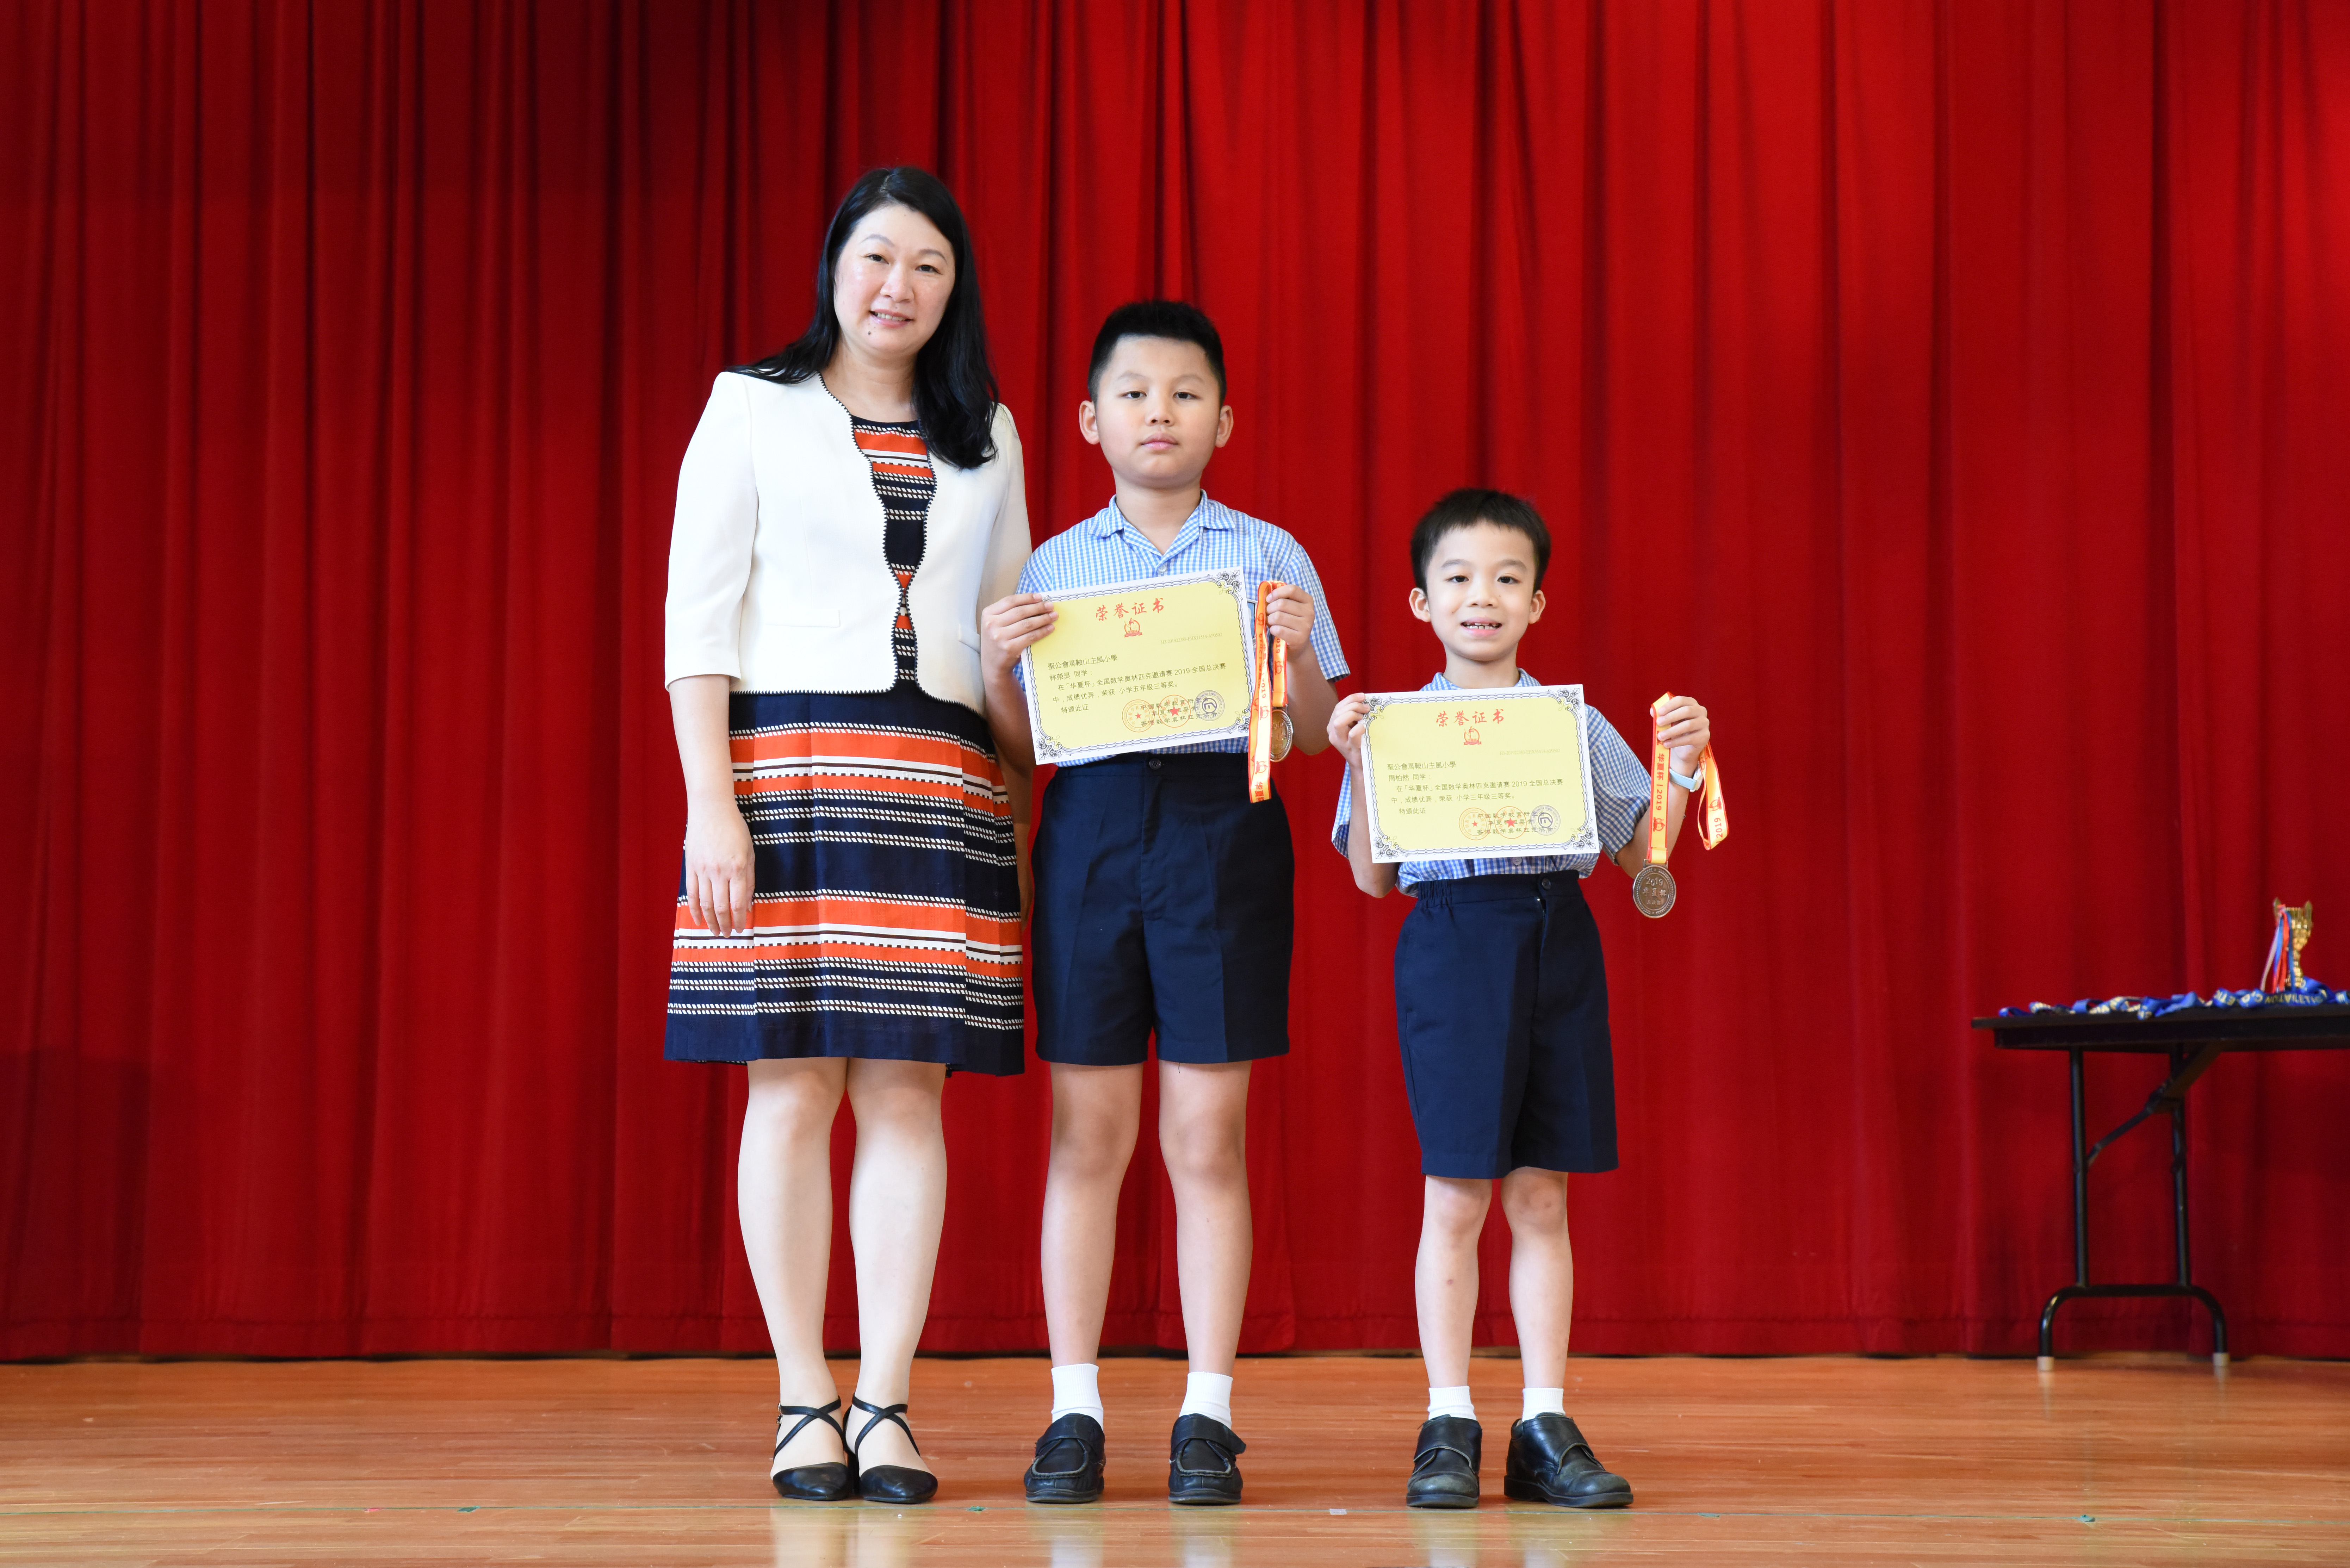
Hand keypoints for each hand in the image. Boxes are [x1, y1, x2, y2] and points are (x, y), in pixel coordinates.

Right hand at [683, 799, 754, 935]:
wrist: (711, 809)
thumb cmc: (735, 829)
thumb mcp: (750, 853)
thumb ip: (749, 880)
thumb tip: (748, 905)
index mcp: (738, 868)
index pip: (738, 902)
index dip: (740, 919)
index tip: (741, 929)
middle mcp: (719, 871)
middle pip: (720, 906)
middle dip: (725, 924)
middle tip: (728, 934)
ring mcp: (702, 869)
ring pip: (705, 903)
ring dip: (711, 921)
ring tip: (716, 931)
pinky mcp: (690, 866)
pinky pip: (691, 893)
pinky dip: (694, 909)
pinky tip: (698, 920)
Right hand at [981, 592, 1057, 676]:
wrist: (992, 665)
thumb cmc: (998, 640)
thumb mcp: (996, 623)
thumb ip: (1009, 612)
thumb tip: (1035, 601)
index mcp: (988, 614)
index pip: (1010, 601)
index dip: (1027, 598)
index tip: (1040, 597)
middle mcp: (991, 624)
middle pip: (1020, 611)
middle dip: (1038, 607)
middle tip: (1051, 606)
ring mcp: (1000, 637)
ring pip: (1027, 624)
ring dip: (1043, 619)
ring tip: (1053, 616)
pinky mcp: (1010, 648)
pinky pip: (1031, 637)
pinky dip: (1042, 631)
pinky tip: (1050, 628)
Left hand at [1263, 582, 1316, 656]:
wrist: (1298, 646)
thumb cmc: (1290, 623)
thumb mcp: (1289, 608)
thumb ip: (1281, 598)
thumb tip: (1266, 595)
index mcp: (1307, 600)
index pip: (1292, 589)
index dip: (1277, 593)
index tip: (1269, 599)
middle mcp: (1310, 612)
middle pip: (1281, 604)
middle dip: (1270, 609)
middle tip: (1269, 615)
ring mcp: (1306, 626)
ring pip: (1278, 616)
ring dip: (1270, 620)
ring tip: (1272, 623)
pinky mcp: (1299, 638)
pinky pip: (1278, 629)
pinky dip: (1272, 630)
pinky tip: (1275, 631)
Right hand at [1327, 692, 1371, 765]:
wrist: (1361, 764)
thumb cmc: (1359, 744)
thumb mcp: (1353, 727)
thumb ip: (1354, 716)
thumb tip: (1364, 701)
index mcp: (1332, 726)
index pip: (1338, 707)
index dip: (1350, 699)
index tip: (1363, 696)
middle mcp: (1332, 733)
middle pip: (1338, 712)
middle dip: (1353, 706)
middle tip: (1366, 709)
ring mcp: (1340, 742)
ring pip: (1339, 722)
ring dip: (1353, 715)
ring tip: (1363, 717)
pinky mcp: (1349, 748)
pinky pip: (1352, 734)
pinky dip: (1359, 728)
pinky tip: (1364, 728)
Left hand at [1655, 694, 1711, 777]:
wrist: (1684, 748)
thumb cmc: (1675, 729)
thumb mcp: (1668, 721)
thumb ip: (1661, 715)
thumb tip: (1652, 711)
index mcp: (1691, 703)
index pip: (1681, 700)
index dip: (1669, 705)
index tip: (1659, 712)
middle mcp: (1700, 711)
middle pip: (1686, 711)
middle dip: (1670, 717)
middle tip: (1658, 723)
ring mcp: (1704, 723)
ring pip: (1688, 725)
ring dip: (1672, 731)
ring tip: (1660, 737)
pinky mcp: (1704, 736)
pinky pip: (1690, 738)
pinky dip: (1676, 742)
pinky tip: (1666, 744)